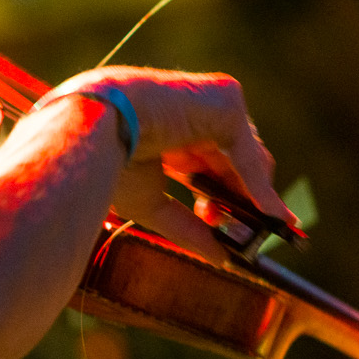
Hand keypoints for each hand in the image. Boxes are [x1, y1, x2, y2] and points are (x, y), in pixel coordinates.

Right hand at [57, 67, 296, 262]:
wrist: (93, 128)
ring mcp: (212, 104)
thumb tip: (221, 258)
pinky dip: (258, 186)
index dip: (227, 198)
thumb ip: (187, 228)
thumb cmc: (107, 160)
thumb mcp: (152, 204)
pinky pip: (248, 151)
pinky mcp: (226, 100)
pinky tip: (265, 214)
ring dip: (254, 197)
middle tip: (248, 238)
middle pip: (237, 163)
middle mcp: (196, 116)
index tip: (237, 232)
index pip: (212, 166)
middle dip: (243, 202)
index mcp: (171, 133)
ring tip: (254, 231)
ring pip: (249, 156)